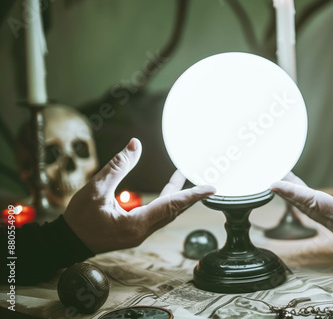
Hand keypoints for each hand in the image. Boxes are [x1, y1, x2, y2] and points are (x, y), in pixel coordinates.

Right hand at [64, 138, 214, 253]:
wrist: (66, 243)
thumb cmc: (79, 219)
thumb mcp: (96, 189)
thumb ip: (117, 166)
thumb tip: (135, 144)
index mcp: (136, 224)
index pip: (172, 205)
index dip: (193, 195)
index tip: (212, 189)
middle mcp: (143, 231)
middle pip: (173, 210)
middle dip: (190, 196)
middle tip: (206, 182)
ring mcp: (140, 233)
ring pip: (166, 213)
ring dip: (178, 197)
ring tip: (182, 176)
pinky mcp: (135, 232)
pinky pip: (157, 216)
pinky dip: (166, 202)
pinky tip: (167, 191)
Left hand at [271, 137, 332, 249]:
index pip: (312, 201)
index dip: (291, 192)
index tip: (274, 184)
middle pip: (305, 206)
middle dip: (288, 191)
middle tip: (274, 174)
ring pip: (310, 211)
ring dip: (295, 196)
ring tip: (284, 180)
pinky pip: (317, 214)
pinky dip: (306, 202)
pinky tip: (301, 192)